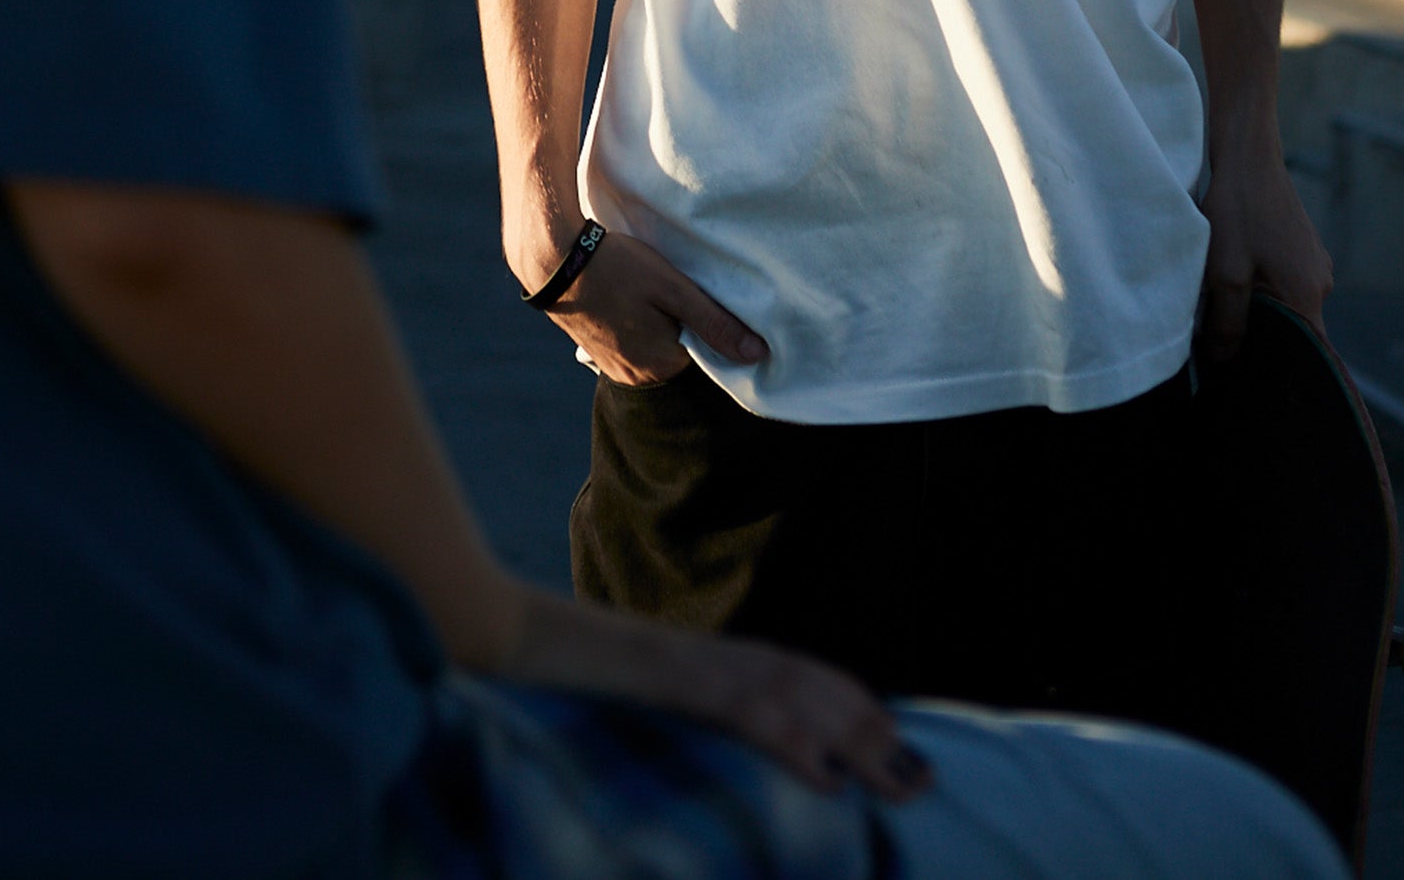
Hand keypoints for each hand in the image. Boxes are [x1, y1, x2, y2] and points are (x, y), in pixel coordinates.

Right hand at [498, 584, 929, 802]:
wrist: (481, 626)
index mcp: (687, 657)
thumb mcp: (610, 701)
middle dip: (866, 723)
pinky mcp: (657, 675)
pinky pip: (734, 707)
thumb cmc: (532, 671)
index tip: (889, 739)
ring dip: (850, 734)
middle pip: (801, 678)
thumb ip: (657, 713)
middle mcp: (695, 652)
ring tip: (899, 776)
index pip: (785, 671)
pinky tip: (826, 774)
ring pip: (785, 690)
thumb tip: (686, 746)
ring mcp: (678, 660)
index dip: (841, 702)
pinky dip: (787, 738)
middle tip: (922, 771)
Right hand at [523, 226, 767, 384]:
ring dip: (660, 326)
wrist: (553, 258)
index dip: (709, 325)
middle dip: (684, 327)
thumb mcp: (672, 288)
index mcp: (660, 366)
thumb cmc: (617, 268)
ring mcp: (612, 367)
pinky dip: (639, 326)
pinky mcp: (597, 352)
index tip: (701, 297)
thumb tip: (758, 354)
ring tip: (651, 292)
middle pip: (679, 354)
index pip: (706, 356)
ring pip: (655, 349)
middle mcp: (635, 377)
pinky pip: (632, 345)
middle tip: (676, 289)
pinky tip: (632, 299)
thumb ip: (714, 323)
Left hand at [1199, 133, 1332, 361]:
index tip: (1249, 375)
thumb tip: (1224, 361)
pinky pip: (1285, 280)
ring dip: (1258, 308)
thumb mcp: (1226, 272)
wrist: (1247, 158)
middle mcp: (1320, 282)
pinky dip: (1262, 287)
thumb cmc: (1237, 213)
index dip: (1279, 366)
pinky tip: (1233, 279)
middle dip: (1262, 338)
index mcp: (1308, 294)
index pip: (1308, 351)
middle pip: (1295, 328)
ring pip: (1286, 302)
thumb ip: (1229, 321)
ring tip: (1223, 310)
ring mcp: (1313, 262)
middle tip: (1224, 346)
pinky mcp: (1301, 246)